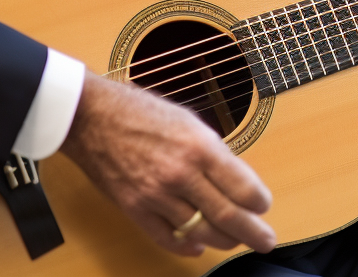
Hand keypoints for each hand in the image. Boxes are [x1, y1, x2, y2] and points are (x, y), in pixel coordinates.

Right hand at [59, 74, 275, 256]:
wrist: (92, 117)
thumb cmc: (139, 111)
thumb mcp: (188, 120)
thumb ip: (212, 152)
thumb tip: (234, 180)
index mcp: (199, 146)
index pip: (243, 187)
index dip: (259, 202)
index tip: (263, 205)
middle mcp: (181, 174)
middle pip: (227, 216)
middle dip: (253, 233)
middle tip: (265, 241)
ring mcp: (156, 195)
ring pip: (201, 232)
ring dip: (223, 241)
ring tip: (235, 241)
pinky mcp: (135, 209)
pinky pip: (167, 238)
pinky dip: (186, 246)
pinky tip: (197, 246)